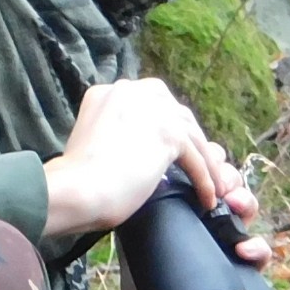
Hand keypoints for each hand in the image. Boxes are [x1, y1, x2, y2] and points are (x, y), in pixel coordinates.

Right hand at [40, 79, 263, 246]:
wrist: (75, 189)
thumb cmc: (77, 180)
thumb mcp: (94, 139)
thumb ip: (116, 132)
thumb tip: (137, 148)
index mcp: (110, 92)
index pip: (153, 104)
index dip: (168, 126)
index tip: (176, 149)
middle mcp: (133, 91)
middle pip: (178, 115)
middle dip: (192, 142)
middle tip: (202, 166)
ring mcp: (153, 110)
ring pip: (192, 137)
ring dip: (207, 164)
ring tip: (214, 187)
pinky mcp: (168, 134)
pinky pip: (196, 158)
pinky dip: (205, 180)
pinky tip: (207, 198)